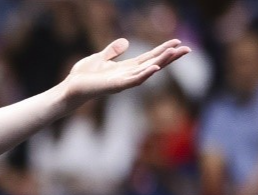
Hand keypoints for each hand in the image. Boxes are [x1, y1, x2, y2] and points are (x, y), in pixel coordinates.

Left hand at [62, 38, 189, 105]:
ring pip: (147, 71)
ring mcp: (123, 82)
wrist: (69, 89)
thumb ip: (112, 51)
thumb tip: (126, 42)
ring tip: (175, 52)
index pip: (149, 58)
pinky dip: (145, 74)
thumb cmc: (82, 77)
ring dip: (162, 62)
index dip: (162, 51)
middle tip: (188, 48)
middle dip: (170, 57)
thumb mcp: (99, 58)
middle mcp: (127, 75)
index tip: (177, 42)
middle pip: (154, 64)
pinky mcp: (115, 86)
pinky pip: (134, 81)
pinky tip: (155, 68)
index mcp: (125, 68)